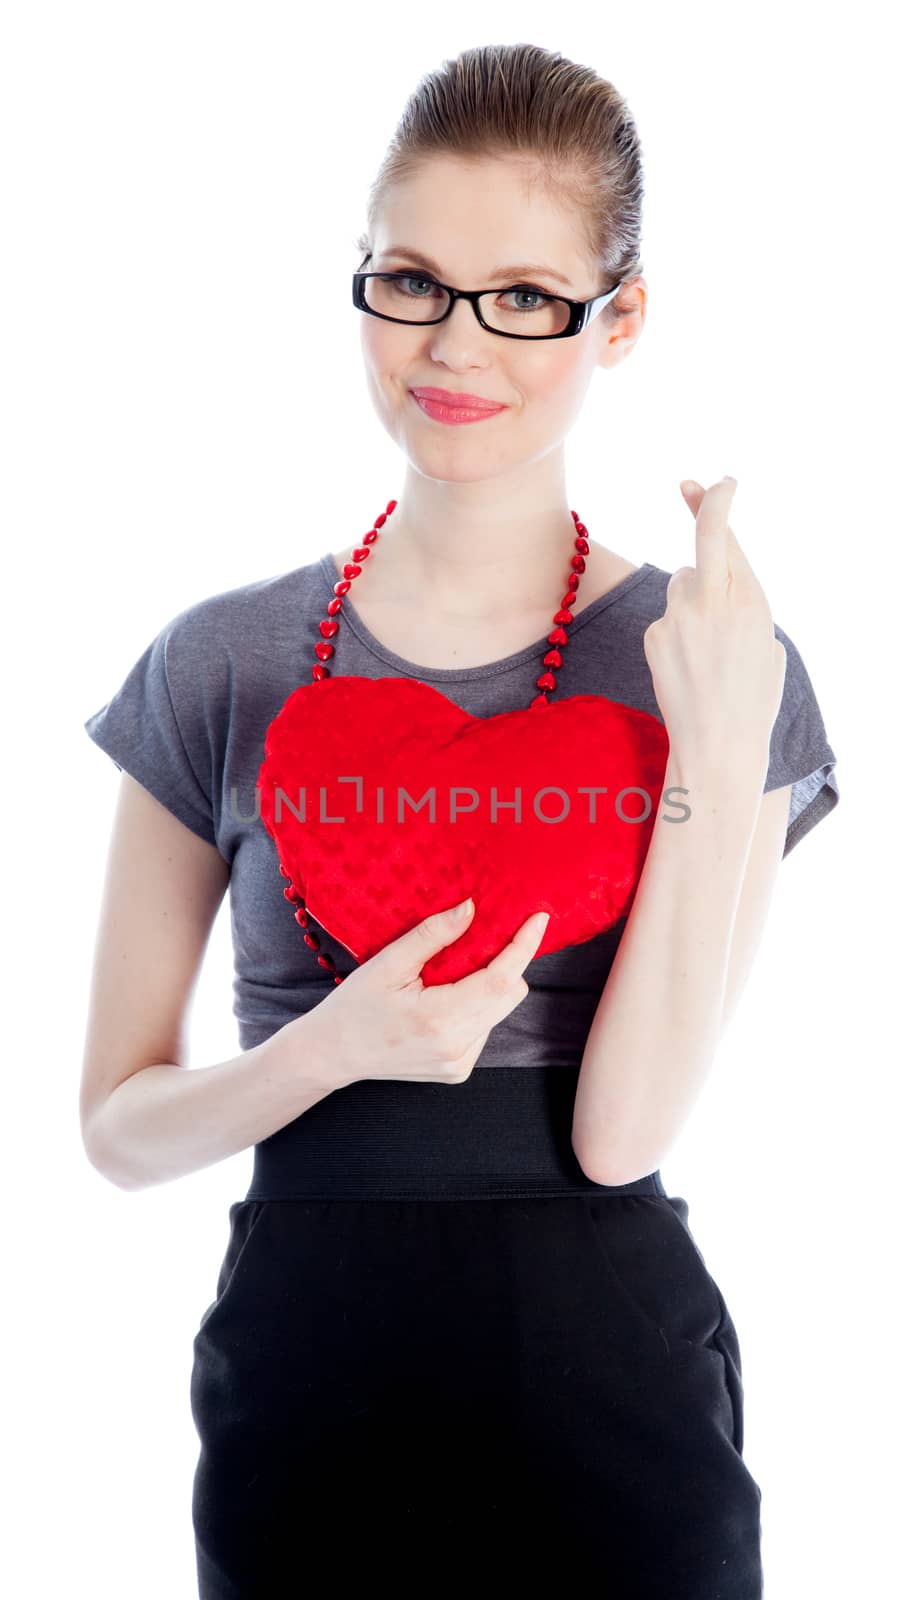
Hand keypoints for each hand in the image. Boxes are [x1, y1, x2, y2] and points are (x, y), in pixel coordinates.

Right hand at [301, 897, 549, 1087]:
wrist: (332, 1053)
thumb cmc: (354, 1005)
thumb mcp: (388, 963)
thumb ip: (433, 935)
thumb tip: (472, 908)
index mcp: (439, 1019)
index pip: (501, 980)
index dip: (523, 947)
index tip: (538, 918)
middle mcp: (456, 1048)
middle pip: (510, 995)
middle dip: (507, 963)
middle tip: (483, 940)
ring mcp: (459, 1064)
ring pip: (499, 1012)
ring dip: (489, 987)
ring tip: (451, 976)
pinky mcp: (458, 1071)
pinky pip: (484, 1029)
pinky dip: (475, 1008)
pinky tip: (443, 1003)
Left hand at [642, 476, 786, 767]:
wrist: (718, 744)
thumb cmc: (752, 698)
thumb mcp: (768, 644)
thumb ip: (743, 605)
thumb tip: (713, 583)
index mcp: (752, 600)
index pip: (727, 535)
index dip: (718, 501)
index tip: (718, 483)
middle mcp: (713, 601)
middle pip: (702, 538)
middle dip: (701, 504)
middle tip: (688, 482)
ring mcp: (678, 616)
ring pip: (682, 583)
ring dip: (693, 599)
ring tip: (708, 649)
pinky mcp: (654, 635)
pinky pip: (667, 616)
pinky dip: (678, 630)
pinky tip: (690, 663)